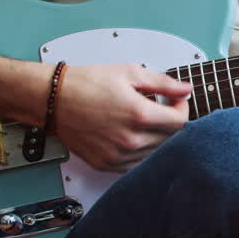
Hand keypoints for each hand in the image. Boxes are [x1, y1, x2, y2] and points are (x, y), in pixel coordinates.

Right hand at [52, 63, 191, 170]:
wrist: (53, 100)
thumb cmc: (85, 84)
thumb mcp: (129, 73)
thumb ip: (163, 83)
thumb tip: (185, 89)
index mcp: (138, 115)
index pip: (181, 122)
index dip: (183, 109)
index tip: (176, 102)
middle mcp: (130, 139)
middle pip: (171, 139)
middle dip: (171, 122)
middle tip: (161, 109)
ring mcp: (118, 155)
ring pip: (156, 153)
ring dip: (158, 138)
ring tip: (143, 121)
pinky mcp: (107, 165)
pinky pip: (138, 164)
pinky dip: (142, 151)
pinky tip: (133, 135)